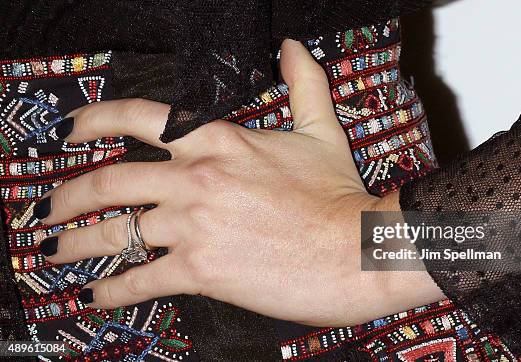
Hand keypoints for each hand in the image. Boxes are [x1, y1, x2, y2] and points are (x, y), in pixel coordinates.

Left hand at [36, 39, 442, 325]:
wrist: (359, 250)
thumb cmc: (340, 195)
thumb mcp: (321, 131)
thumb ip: (302, 84)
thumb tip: (291, 49)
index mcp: (220, 141)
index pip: (139, 118)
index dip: (95, 121)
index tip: (74, 130)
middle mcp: (196, 178)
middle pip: (109, 180)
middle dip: (69, 196)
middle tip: (51, 209)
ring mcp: (194, 225)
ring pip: (114, 232)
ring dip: (76, 243)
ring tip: (56, 252)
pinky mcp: (201, 270)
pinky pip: (139, 280)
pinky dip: (111, 290)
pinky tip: (98, 295)